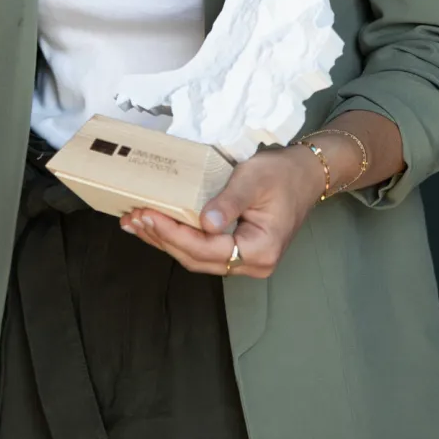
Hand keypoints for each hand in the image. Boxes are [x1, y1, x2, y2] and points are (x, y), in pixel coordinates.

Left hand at [119, 144, 324, 277]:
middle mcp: (252, 264)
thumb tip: (205, 223)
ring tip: (134, 222)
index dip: (174, 233)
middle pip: (197, 258)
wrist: (304, 175)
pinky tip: (154, 225)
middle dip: (162, 238)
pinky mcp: (236, 250)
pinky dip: (176, 238)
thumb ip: (229, 202)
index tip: (148, 213)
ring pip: (195, 257)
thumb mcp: (253, 180)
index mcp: (260, 250)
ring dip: (163, 240)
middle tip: (133, 217)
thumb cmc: (280, 174)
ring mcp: (244, 261)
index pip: (207, 249)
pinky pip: (201, 250)